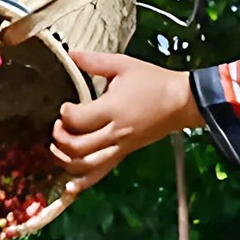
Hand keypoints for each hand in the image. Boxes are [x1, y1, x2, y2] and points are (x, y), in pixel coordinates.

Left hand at [51, 50, 203, 194]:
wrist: (182, 101)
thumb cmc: (153, 81)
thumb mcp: (123, 65)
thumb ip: (94, 61)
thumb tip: (70, 52)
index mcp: (113, 109)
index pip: (79, 119)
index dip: (65, 113)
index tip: (65, 106)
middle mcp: (115, 133)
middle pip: (78, 147)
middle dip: (60, 138)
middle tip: (58, 126)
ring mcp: (120, 147)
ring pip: (86, 165)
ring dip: (65, 160)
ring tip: (56, 148)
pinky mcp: (125, 154)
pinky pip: (102, 173)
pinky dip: (84, 182)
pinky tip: (70, 187)